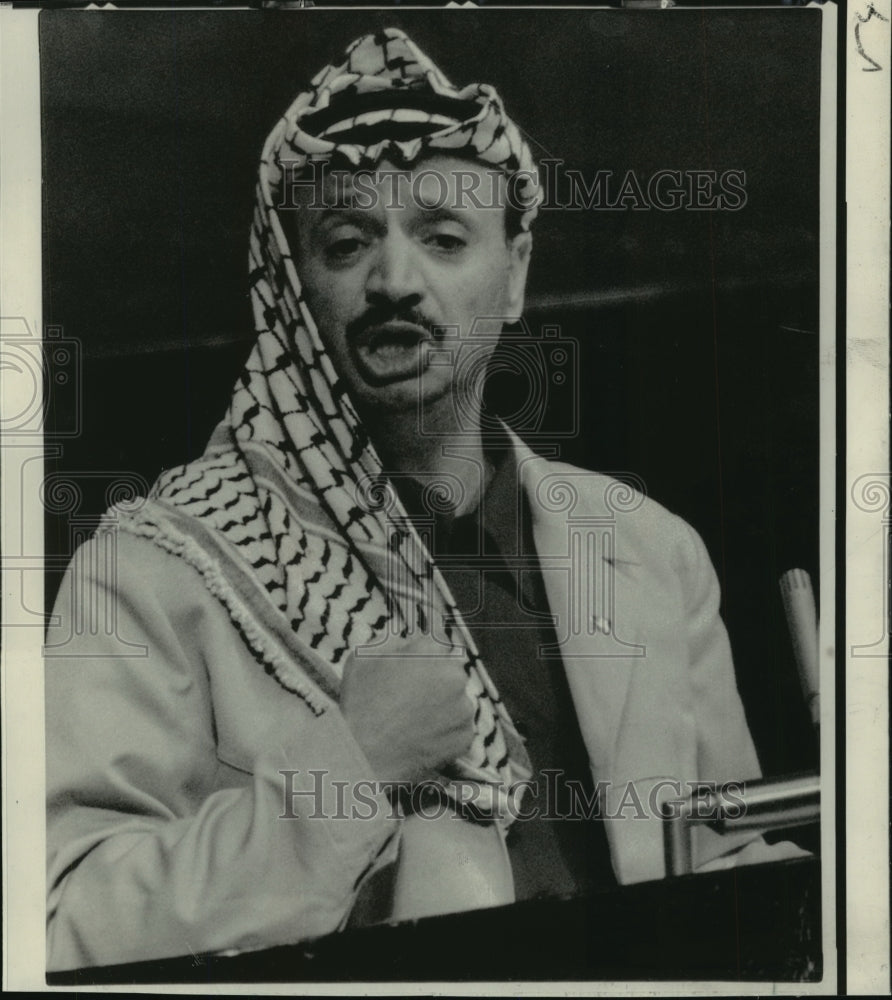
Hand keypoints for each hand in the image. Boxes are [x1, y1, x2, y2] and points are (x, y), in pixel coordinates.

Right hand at [339, 632, 474, 785]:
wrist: (364, 756)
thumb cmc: (359, 704)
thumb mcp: (363, 657)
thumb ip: (391, 638)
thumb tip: (407, 634)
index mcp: (431, 650)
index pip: (438, 638)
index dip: (427, 647)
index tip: (421, 654)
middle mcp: (454, 674)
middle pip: (450, 669)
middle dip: (435, 677)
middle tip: (409, 696)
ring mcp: (463, 707)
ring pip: (456, 699)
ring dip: (442, 704)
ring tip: (412, 719)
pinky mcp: (466, 735)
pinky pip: (459, 726)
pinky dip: (445, 730)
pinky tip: (421, 735)